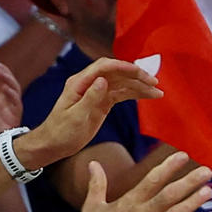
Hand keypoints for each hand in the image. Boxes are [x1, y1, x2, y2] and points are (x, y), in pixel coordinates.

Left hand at [18, 55, 162, 167]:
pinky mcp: (102, 102)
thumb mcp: (75, 117)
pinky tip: (148, 96)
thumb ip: (90, 98)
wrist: (53, 144)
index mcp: (79, 83)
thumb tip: (102, 80)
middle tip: (154, 82)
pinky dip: (135, 94)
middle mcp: (89, 83)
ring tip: (158, 91)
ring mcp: (97, 92)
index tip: (141, 72)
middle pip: (117, 72)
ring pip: (122, 83)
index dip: (124, 66)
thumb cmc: (61, 132)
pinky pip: (121, 94)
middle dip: (136, 75)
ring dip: (139, 85)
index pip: (104, 67)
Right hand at [64, 150, 211, 211]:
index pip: (152, 180)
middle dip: (189, 182)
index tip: (184, 156)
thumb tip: (93, 163)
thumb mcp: (91, 206)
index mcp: (128, 202)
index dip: (169, 167)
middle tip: (207, 171)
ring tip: (208, 191)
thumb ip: (97, 183)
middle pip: (169, 194)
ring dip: (193, 203)